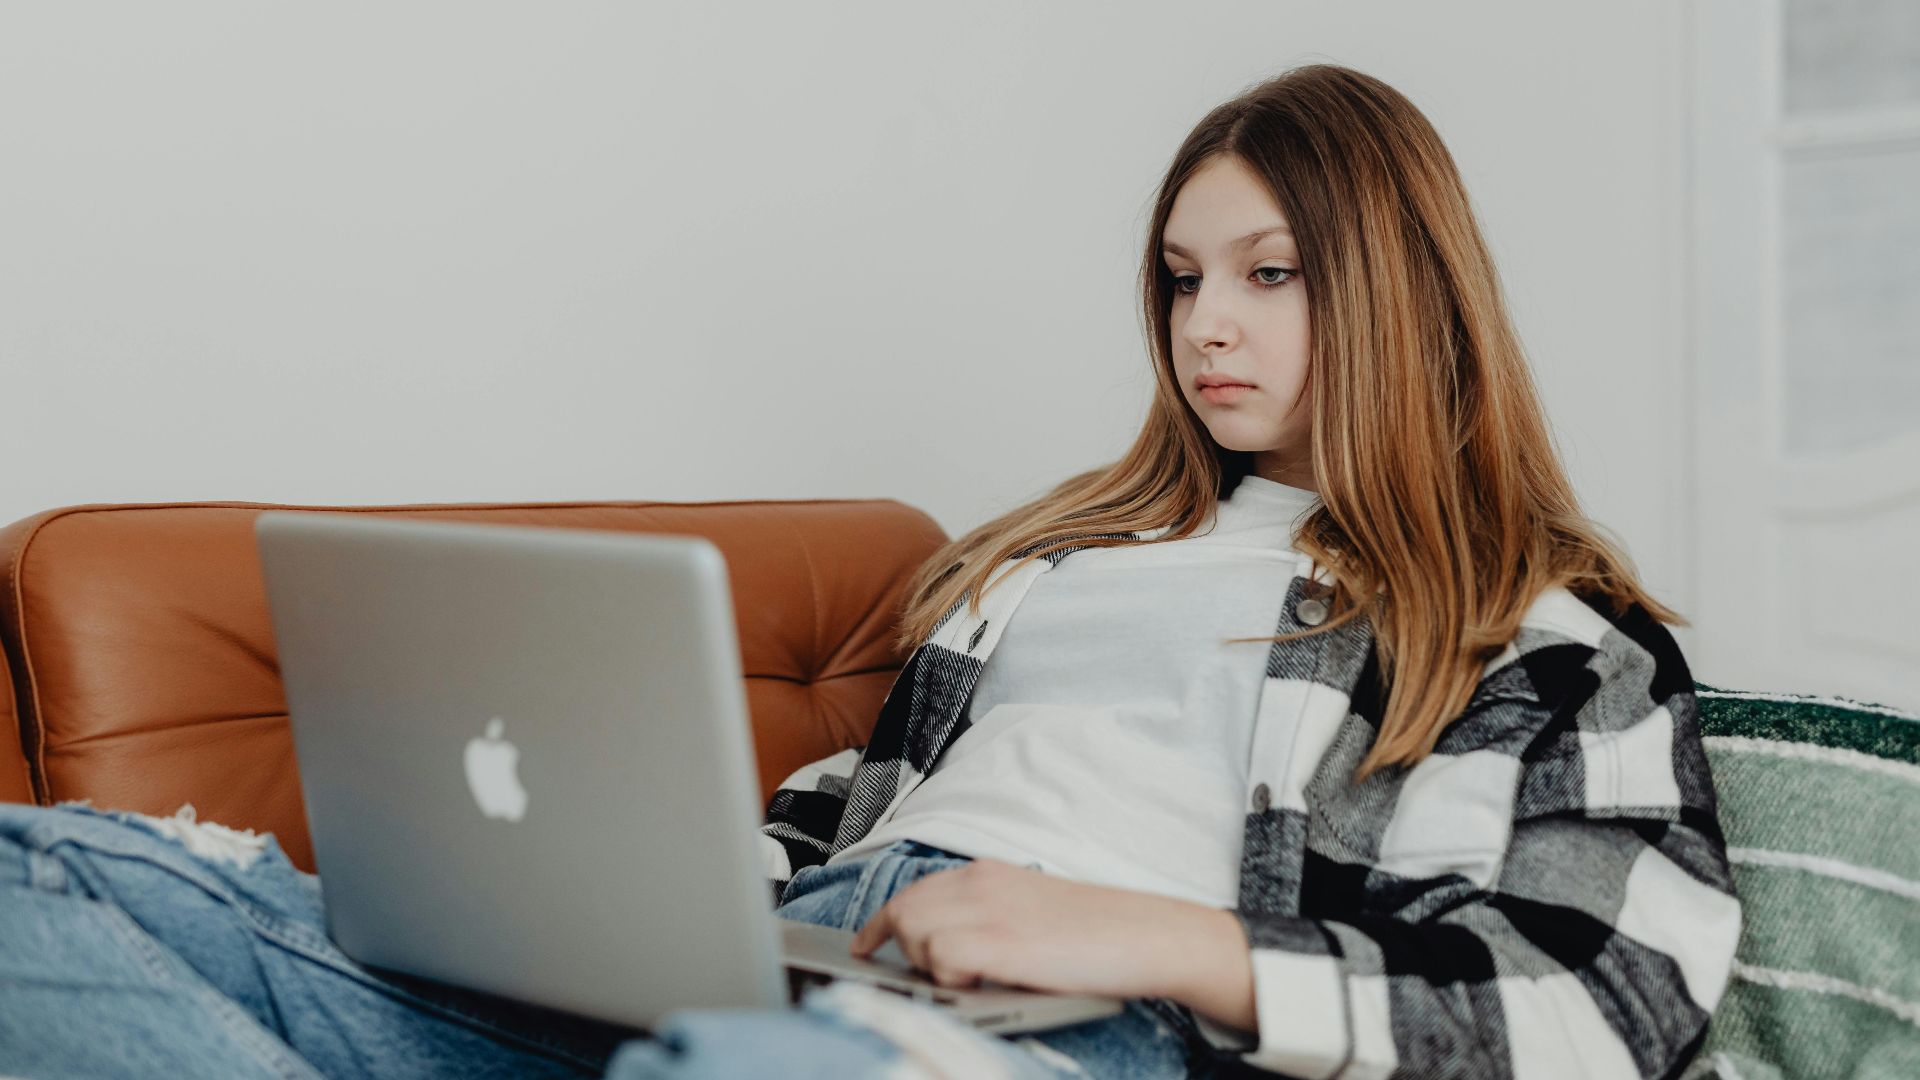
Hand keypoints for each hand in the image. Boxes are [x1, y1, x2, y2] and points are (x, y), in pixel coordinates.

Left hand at [846, 857, 1198, 1000]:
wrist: (1146, 934)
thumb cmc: (1097, 932)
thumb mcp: (1031, 910)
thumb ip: (987, 917)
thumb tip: (942, 947)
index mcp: (988, 873)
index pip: (914, 891)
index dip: (882, 922)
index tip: (865, 945)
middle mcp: (980, 882)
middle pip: (904, 909)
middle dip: (904, 948)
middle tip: (934, 977)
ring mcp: (988, 909)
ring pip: (912, 930)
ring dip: (929, 963)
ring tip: (971, 978)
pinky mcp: (999, 941)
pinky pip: (937, 957)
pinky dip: (948, 977)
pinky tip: (981, 982)